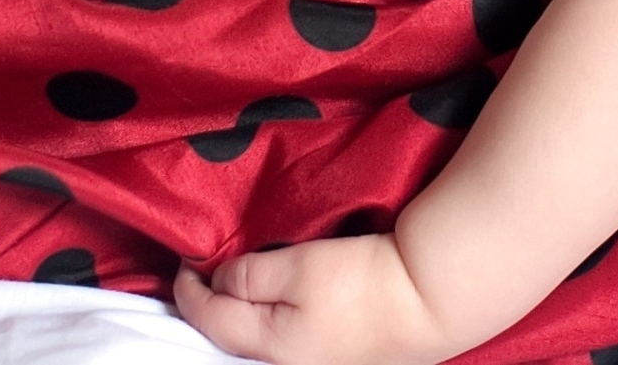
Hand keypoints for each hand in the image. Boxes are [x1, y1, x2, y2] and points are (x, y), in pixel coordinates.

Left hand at [172, 234, 460, 364]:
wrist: (434, 297)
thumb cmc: (362, 282)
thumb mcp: (296, 268)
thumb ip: (249, 276)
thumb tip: (220, 280)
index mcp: (270, 347)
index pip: (210, 320)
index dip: (189, 290)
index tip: (184, 262)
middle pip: (235, 338)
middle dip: (215, 308)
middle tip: (205, 274)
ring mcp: (320, 363)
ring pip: (264, 340)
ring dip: (247, 315)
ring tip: (240, 286)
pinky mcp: (346, 355)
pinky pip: (292, 339)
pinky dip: (276, 319)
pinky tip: (284, 304)